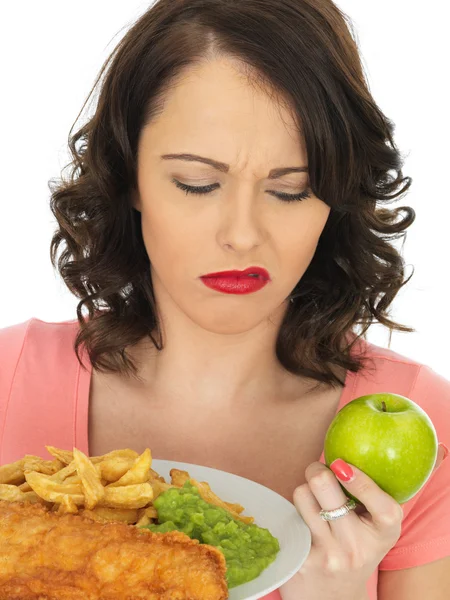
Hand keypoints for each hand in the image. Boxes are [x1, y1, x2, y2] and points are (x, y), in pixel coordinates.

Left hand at [280, 442, 447, 599]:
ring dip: (303, 491)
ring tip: (313, 502)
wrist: (333, 597)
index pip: (382, 505)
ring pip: (303, 494)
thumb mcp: (383, 524)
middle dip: (317, 470)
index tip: (343, 466)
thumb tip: (444, 448)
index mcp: (385, 533)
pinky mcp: (301, 561)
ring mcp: (329, 556)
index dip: (360, 480)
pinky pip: (288, 514)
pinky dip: (291, 511)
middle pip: (325, 484)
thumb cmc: (359, 546)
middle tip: (320, 474)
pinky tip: (299, 522)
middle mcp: (358, 547)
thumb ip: (398, 486)